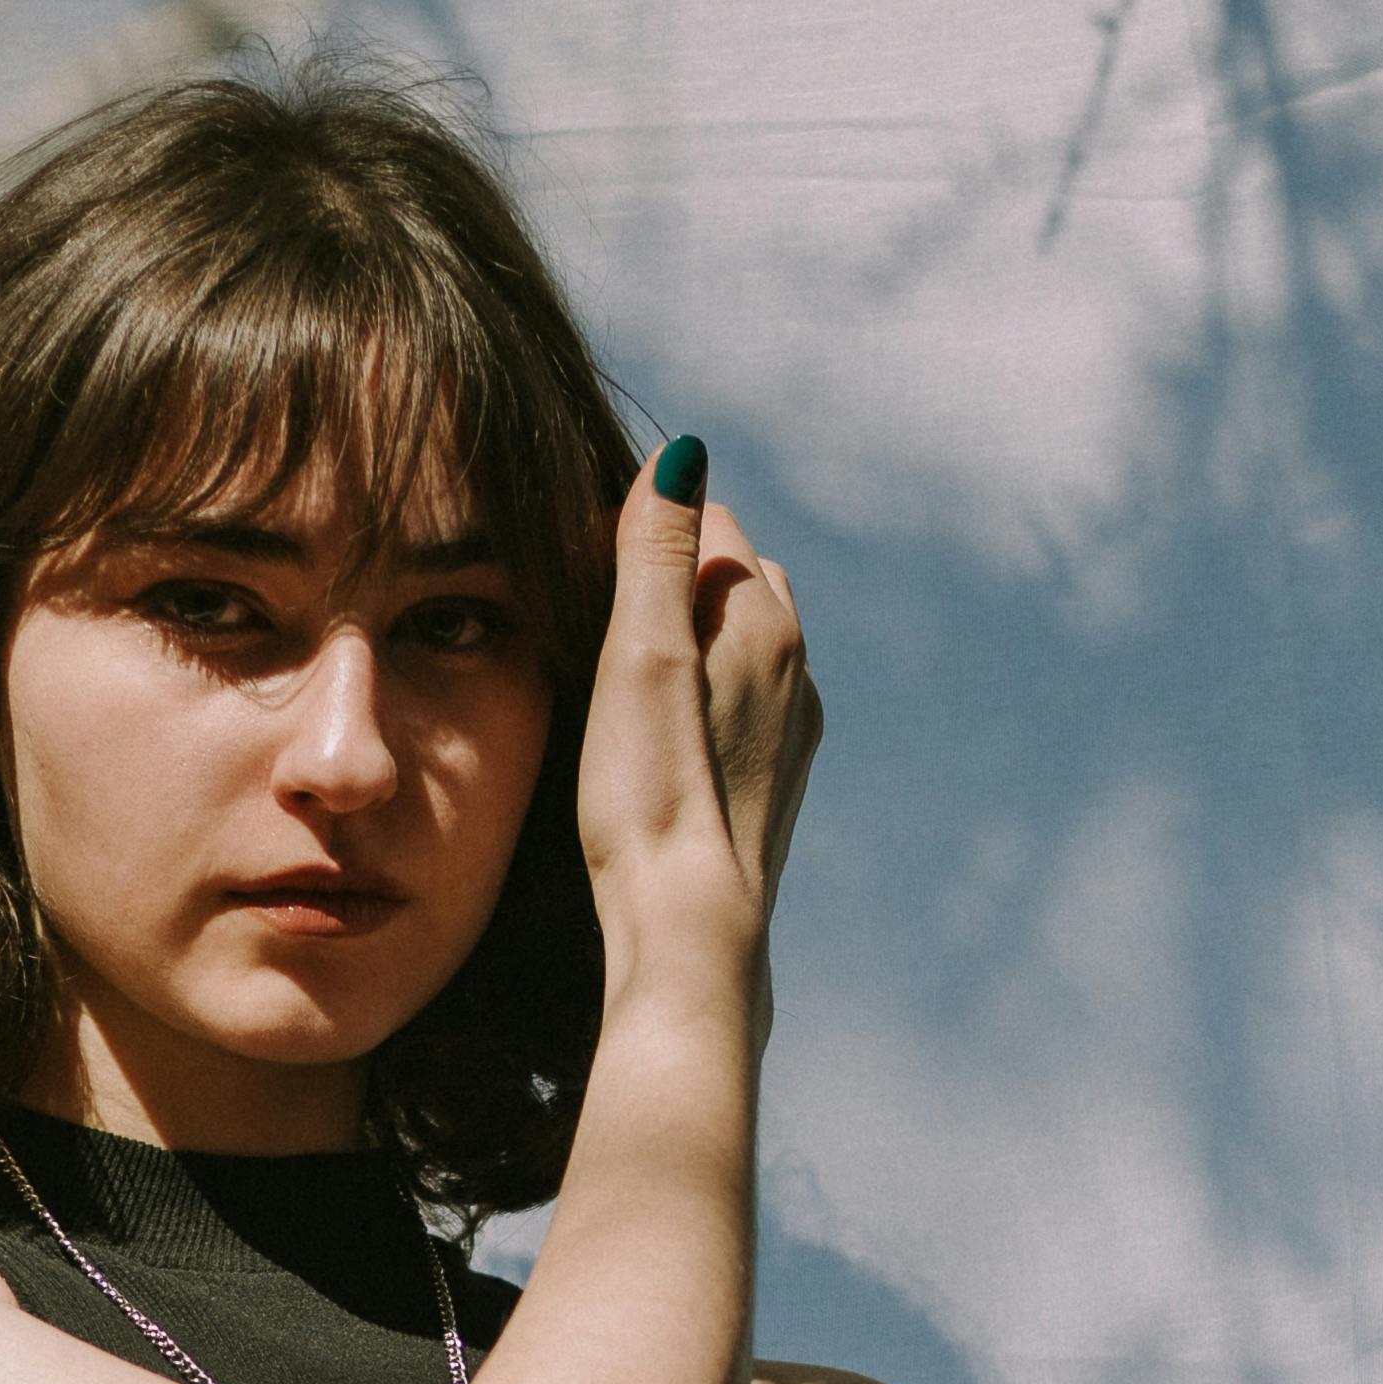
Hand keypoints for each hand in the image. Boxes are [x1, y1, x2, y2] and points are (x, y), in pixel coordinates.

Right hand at [576, 449, 818, 976]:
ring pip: (742, 640)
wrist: (691, 930)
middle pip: (735, 575)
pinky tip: (663, 727)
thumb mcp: (639, 657)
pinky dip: (705, 688)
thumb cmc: (652, 793)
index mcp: (767, 623)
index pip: (711, 522)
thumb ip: (656, 553)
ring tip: (624, 667)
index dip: (646, 528)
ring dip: (692, 634)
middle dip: (677, 574)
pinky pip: (743, 698)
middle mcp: (798, 667)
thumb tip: (685, 453)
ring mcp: (793, 726)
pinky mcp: (776, 778)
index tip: (584, 561)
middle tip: (600, 607)